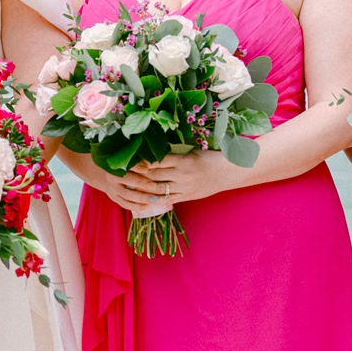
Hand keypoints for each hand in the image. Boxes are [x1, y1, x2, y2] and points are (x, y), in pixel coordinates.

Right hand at [83, 165, 162, 216]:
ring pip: (127, 196)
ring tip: (154, 199)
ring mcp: (113, 190)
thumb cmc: (117, 163)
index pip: (126, 167)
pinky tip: (146, 206)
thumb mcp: (122, 158)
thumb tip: (146, 167)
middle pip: (128, 182)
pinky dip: (136, 206)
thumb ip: (135, 161)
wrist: (99, 172)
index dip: (136, 168)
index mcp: (114, 166)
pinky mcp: (114, 198)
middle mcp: (112, 179)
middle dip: (142, 185)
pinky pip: (125, 204)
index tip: (147, 169)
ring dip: (141, 198)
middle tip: (155, 186)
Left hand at [123, 152, 238, 213]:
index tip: (129, 158)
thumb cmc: (210, 157)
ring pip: (158, 189)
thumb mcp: (192, 152)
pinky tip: (143, 198)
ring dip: (142, 188)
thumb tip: (154, 151)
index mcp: (184, 160)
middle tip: (122, 172)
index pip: (157, 161)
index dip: (142, 161)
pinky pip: (167, 200)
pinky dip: (154, 199)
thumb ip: (174, 153)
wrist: (229, 172)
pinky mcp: (186, 196)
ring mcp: (184, 188)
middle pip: (155, 176)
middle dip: (138, 174)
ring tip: (129, 185)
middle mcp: (182, 175)